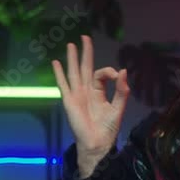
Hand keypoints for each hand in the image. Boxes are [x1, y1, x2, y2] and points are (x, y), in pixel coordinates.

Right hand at [52, 35, 129, 176]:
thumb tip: (123, 71)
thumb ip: (121, 91)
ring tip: (70, 44)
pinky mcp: (69, 101)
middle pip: (85, 68)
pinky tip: (55, 62)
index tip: (116, 75)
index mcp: (98, 92)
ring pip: (74, 72)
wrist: (97, 143)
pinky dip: (59, 73)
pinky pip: (63, 84)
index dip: (108, 71)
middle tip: (85, 36)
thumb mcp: (118, 108)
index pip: (100, 74)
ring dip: (72, 58)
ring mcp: (77, 95)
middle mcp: (86, 91)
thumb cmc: (107, 128)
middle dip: (85, 53)